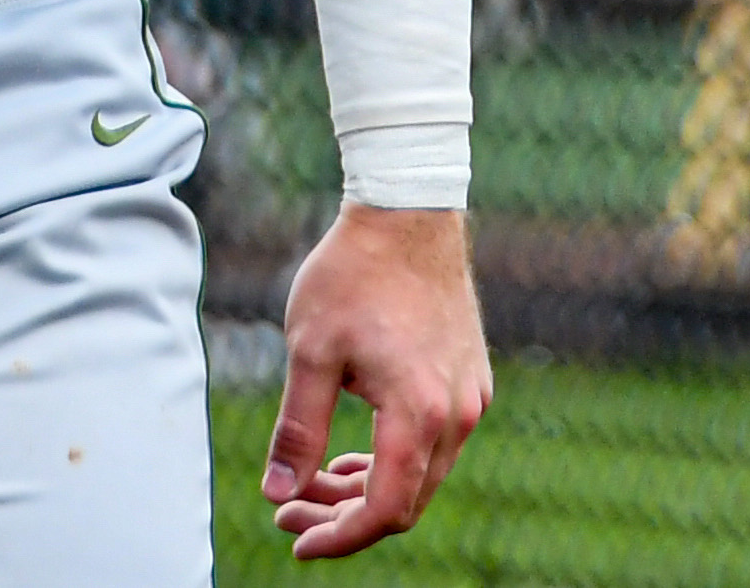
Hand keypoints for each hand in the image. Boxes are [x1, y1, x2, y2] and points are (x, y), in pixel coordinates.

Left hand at [262, 206, 488, 559]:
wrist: (406, 212)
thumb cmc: (352, 275)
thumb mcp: (310, 351)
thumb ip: (298, 430)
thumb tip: (278, 493)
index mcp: (417, 412)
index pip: (384, 510)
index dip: (339, 538)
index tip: (294, 538)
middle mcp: (456, 415)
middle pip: (405, 501)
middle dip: (344, 516)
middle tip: (289, 508)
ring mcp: (470, 398)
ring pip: (422, 475)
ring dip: (368, 488)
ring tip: (314, 480)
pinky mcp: (471, 381)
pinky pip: (436, 445)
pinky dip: (394, 459)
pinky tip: (355, 451)